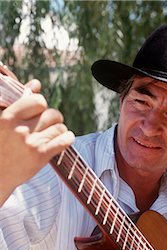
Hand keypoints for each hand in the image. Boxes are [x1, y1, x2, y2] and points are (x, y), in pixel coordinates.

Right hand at [0, 80, 74, 205]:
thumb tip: (36, 84)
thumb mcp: (4, 122)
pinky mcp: (40, 156)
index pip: (38, 101)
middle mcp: (20, 129)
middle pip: (51, 114)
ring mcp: (31, 143)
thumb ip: (20, 101)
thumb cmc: (2, 145)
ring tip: (54, 135)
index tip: (39, 113)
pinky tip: (67, 139)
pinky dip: (67, 138)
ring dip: (60, 130)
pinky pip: (62, 141)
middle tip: (50, 126)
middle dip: (54, 119)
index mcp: (9, 117)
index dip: (42, 106)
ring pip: (59, 127)